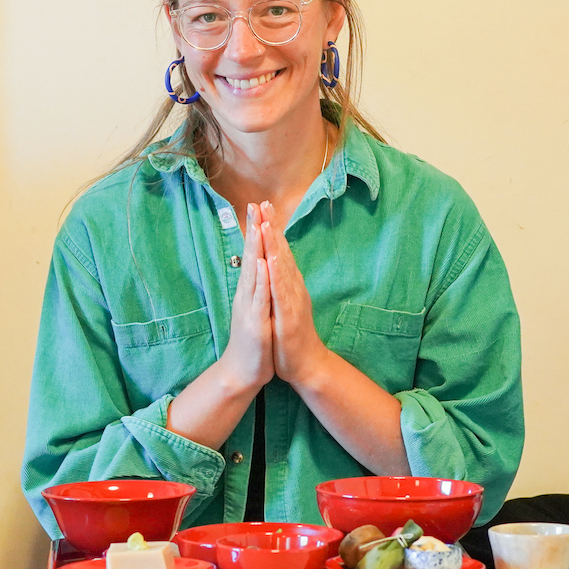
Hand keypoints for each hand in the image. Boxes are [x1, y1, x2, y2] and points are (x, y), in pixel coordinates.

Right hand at [214, 201, 274, 395]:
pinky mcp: (254, 321)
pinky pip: (258, 296)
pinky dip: (260, 279)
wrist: (242, 372)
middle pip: (250, 257)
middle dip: (254, 230)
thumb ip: (257, 289)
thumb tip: (259, 267)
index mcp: (250, 290)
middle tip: (255, 204)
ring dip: (255, 248)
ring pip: (253, 272)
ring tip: (258, 225)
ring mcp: (249, 307)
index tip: (259, 207)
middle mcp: (247, 294)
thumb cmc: (252, 341)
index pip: (253, 255)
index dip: (256, 232)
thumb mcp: (256, 310)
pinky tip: (262, 262)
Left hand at [260, 203, 330, 390]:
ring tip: (266, 224)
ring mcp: (291, 301)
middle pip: (281, 253)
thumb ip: (281, 283)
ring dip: (274, 246)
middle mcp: (292, 288)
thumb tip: (276, 263)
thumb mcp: (284, 304)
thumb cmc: (292, 335)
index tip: (263, 207)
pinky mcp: (289, 316)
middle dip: (272, 228)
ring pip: (282, 269)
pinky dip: (276, 275)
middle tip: (264, 204)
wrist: (306, 365)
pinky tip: (271, 260)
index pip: (278, 252)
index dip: (271, 229)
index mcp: (288, 284)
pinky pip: (281, 293)